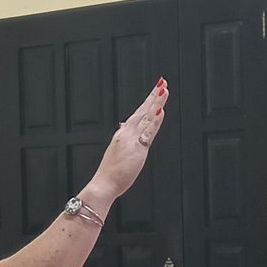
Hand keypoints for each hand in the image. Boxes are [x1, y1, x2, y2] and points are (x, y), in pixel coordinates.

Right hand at [89, 78, 168, 201]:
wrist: (103, 184)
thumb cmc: (110, 173)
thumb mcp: (116, 150)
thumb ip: (122, 137)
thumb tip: (123, 126)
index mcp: (123, 134)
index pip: (137, 114)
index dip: (147, 102)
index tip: (155, 91)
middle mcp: (127, 133)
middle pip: (143, 111)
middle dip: (153, 96)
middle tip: (162, 82)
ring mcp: (132, 140)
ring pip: (146, 117)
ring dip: (155, 102)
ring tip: (164, 90)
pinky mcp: (137, 149)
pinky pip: (148, 133)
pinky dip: (154, 121)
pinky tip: (160, 111)